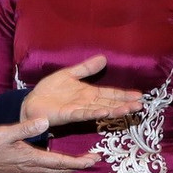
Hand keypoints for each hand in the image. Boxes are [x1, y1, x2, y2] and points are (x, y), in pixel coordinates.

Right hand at [0, 117, 99, 172]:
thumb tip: (45, 121)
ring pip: (54, 172)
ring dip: (69, 168)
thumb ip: (25, 128)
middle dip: (79, 165)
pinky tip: (59, 163)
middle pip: (61, 170)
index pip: (61, 162)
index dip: (79, 162)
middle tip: (95, 160)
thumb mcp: (4, 132)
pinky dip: (57, 168)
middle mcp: (32, 169)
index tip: (94, 160)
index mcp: (31, 158)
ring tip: (82, 161)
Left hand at [22, 55, 141, 125]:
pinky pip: (83, 114)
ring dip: (115, 110)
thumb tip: (103, 58)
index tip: (139, 96)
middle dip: (125, 104)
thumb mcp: (69, 74)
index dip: (124, 95)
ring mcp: (79, 109)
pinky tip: (104, 112)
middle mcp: (87, 103)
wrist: (31, 101)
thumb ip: (86, 68)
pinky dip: (94, 113)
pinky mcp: (68, 114)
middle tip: (141, 106)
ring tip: (129, 110)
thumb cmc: (50, 90)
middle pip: (110, 103)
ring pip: (101, 110)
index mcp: (89, 93)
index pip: (110, 94)